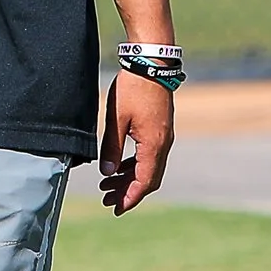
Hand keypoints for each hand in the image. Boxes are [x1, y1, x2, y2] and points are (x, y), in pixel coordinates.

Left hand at [99, 69, 173, 214]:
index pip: (144, 182)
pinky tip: (120, 166)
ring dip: (130, 178)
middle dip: (127, 191)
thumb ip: (112, 149)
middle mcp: (163, 144)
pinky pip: (150, 155)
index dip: (130, 198)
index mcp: (153, 145)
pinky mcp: (160, 128)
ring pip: (149, 167)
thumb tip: (107, 173)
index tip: (115, 208)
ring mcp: (164, 136)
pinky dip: (135, 165)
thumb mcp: (116, 119)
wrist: (151, 62)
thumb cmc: (133, 88)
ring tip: (107, 183)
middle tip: (107, 199)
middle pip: (148, 179)